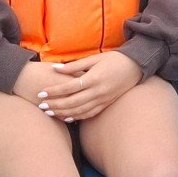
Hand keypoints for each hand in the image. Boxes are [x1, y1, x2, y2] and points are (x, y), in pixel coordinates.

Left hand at [22, 50, 142, 122]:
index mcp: (94, 78)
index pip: (69, 87)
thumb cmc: (114, 59)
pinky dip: (77, 117)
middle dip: (55, 105)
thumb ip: (75, 65)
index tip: (41, 92)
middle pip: (72, 102)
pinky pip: (89, 113)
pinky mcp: (106, 104)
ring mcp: (103, 99)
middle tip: (41, 105)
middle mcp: (98, 91)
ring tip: (49, 112)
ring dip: (63, 113)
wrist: (136, 67)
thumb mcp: (94, 58)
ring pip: (79, 111)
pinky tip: (66, 117)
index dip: (54, 91)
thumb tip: (55, 68)